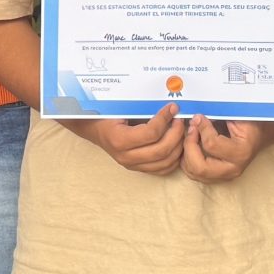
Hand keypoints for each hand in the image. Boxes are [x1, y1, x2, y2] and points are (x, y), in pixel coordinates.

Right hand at [68, 103, 186, 175]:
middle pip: (162, 150)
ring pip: (165, 162)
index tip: (172, 108)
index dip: (165, 119)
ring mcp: (133, 165)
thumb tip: (168, 104)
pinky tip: (176, 144)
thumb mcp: (121, 108)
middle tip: (180, 119)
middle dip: (176, 133)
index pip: (151, 133)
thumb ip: (143, 108)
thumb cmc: (107, 115)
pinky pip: (163, 169)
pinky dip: (174, 158)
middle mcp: (126, 157)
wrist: (94, 129)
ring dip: (178, 146)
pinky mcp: (138, 169)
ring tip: (180, 131)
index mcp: (119, 140)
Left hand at [181, 116, 273, 183]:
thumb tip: (196, 116)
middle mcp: (232, 169)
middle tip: (191, 129)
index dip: (201, 128)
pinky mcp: (217, 178)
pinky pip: (193, 174)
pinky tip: (191, 146)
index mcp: (240, 152)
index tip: (199, 117)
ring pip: (193, 173)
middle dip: (189, 146)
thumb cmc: (248, 123)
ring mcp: (224, 176)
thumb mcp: (238, 115)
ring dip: (186, 154)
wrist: (258, 136)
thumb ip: (218, 114)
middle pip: (199, 167)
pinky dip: (187, 160)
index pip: (211, 144)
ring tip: (191, 136)